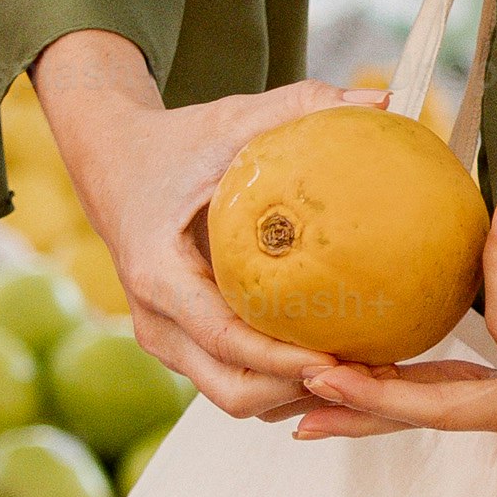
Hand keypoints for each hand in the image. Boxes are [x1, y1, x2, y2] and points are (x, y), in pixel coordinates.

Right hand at [30, 30, 366, 420]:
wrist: (114, 164)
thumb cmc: (177, 145)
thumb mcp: (232, 119)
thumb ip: (302, 105)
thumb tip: (382, 99)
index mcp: (159, 276)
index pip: (226, 340)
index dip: (282, 361)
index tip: (337, 360)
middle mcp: (156, 321)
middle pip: (233, 392)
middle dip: (299, 393)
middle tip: (365, 377)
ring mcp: (167, 341)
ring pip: (236, 398)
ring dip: (297, 395)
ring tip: (365, 377)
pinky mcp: (185, 345)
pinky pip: (236, 380)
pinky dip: (283, 382)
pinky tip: (339, 359)